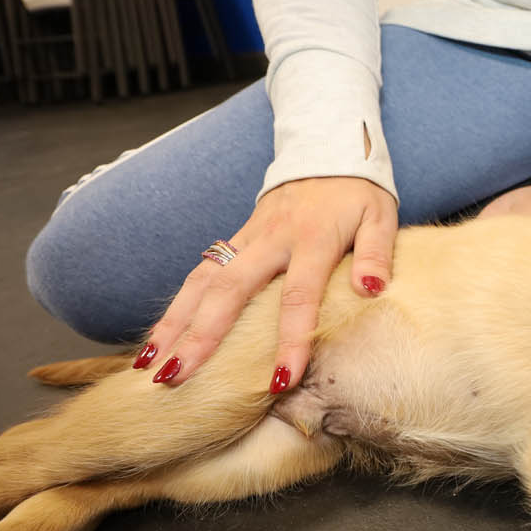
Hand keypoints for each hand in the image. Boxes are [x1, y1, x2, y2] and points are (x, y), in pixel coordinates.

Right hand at [137, 176, 397, 391]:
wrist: (327, 150)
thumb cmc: (358, 194)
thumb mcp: (380, 217)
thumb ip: (376, 253)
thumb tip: (371, 289)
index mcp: (312, 240)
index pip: (298, 297)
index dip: (291, 341)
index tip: (280, 380)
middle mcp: (270, 241)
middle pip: (229, 292)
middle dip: (202, 337)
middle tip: (177, 377)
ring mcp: (246, 240)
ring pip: (202, 283)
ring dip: (173, 324)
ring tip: (149, 365)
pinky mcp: (234, 240)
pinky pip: (199, 275)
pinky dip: (176, 307)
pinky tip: (159, 339)